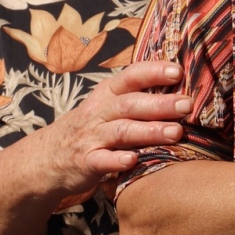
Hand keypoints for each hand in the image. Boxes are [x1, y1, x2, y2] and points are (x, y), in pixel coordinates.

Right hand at [32, 59, 189, 197]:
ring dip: (148, 131)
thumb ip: (136, 97)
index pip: (130, 77)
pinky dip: (117, 161)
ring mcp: (91, 137)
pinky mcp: (86, 162)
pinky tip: (134, 160)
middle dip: (160, 104)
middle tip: (186, 105)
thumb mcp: (106, 105)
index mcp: (107, 94)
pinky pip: (102, 161)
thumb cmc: (90, 128)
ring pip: (121, 131)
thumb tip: (180, 88)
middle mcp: (99, 112)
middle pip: (130, 104)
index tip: (177, 72)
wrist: (48, 156)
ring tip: (175, 133)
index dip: (153, 72)